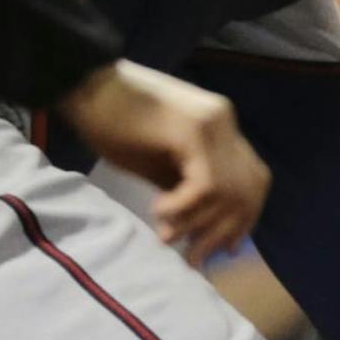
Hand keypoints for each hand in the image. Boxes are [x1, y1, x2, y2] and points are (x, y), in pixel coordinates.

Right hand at [57, 61, 270, 263]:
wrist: (84, 84)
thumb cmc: (112, 121)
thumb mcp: (156, 162)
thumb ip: (183, 186)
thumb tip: (197, 227)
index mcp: (221, 128)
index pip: (255, 179)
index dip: (244, 217)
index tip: (225, 248)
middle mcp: (226, 123)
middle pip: (249, 189)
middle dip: (223, 230)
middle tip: (193, 256)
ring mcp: (213, 124)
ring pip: (229, 193)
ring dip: (199, 224)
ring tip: (166, 233)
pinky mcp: (193, 131)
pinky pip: (205, 185)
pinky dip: (183, 207)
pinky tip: (157, 208)